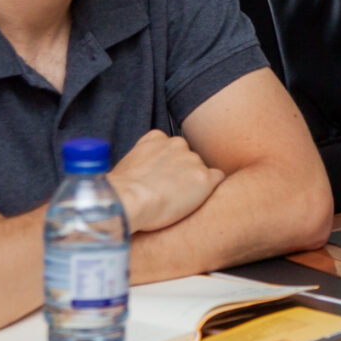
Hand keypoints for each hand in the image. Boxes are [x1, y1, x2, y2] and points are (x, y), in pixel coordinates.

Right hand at [107, 130, 224, 232]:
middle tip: (169, 194)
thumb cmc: (122, 190)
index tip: (162, 179)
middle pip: (188, 159)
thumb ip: (142, 162)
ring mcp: (193, 160)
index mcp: (157, 138)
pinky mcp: (204, 178)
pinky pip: (217, 178)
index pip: (171, 148)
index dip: (168, 166)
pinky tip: (199, 200)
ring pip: (201, 171)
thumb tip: (142, 176)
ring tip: (178, 201)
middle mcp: (178, 144)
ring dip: (194, 183)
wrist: (128, 200)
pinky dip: (211, 188)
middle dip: (182, 174)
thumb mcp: (126, 165)